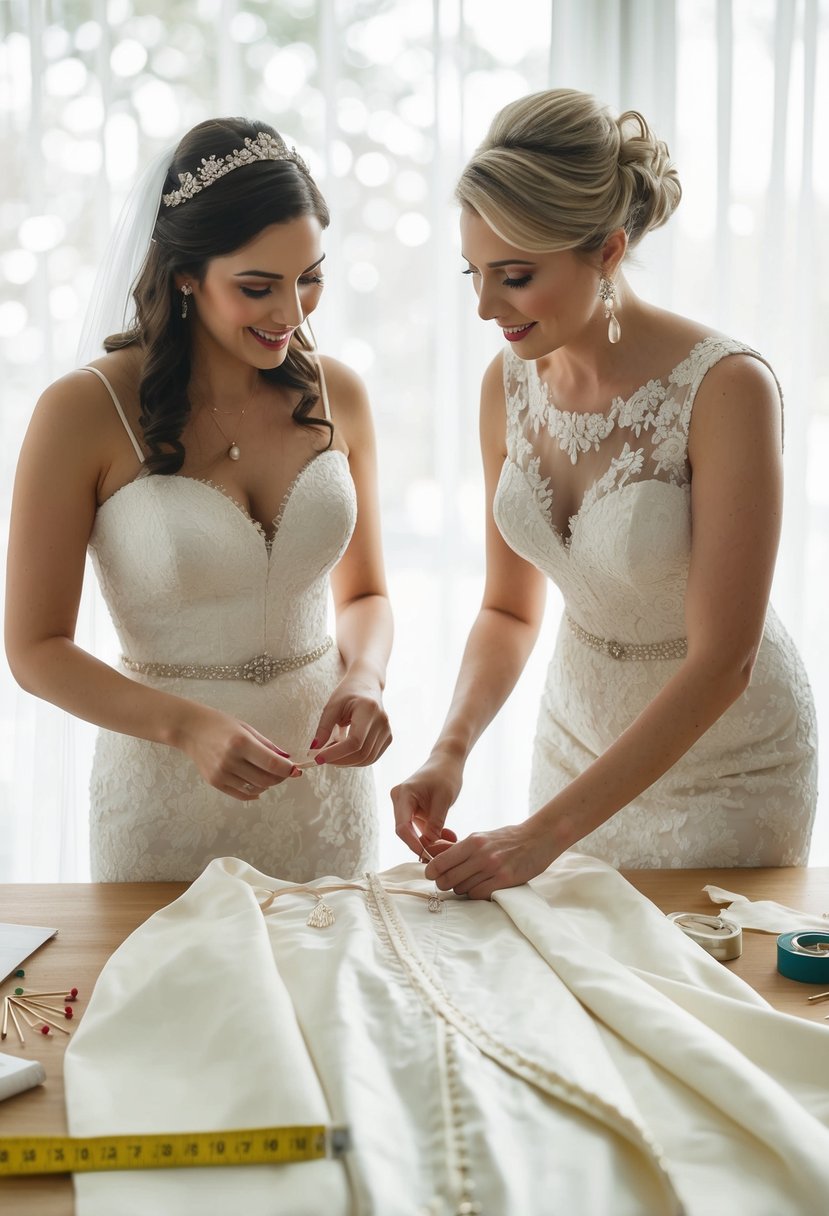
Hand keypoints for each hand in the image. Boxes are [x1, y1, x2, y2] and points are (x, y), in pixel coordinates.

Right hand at [176, 704, 299, 799]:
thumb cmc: (220, 725)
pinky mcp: (215, 782)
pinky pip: (241, 794)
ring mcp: (222, 773)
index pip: (271, 763)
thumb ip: (267, 745)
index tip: (296, 770)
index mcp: (241, 743)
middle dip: (280, 777)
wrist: (190, 730)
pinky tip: (259, 787)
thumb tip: (286, 759)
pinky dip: (254, 792)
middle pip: (266, 779)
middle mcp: (231, 760)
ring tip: (269, 775)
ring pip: (256, 788)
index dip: (287, 769)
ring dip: (268, 784)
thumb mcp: (246, 728)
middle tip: (285, 772)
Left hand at [308, 676, 391, 766]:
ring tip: (332, 752)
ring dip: (346, 762)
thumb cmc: (348, 693)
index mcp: (368, 709)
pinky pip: (371, 758)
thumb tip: (314, 749)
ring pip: (366, 759)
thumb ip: (323, 728)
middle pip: (361, 753)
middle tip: (321, 756)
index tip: (318, 758)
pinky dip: (355, 760)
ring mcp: (387, 731)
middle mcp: (382, 721)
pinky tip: (343, 752)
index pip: (354, 741)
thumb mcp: (332, 706)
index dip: (335, 753)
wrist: (367, 684)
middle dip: (338, 760)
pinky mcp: (388, 738)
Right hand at [391, 752, 463, 857]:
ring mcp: (404, 805)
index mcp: (403, 794)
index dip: (413, 844)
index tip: (428, 856)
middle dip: (422, 844)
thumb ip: (435, 824)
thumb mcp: (443, 800)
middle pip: (405, 831)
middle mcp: (399, 800)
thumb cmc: (446, 775)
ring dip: (429, 839)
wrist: (448, 760)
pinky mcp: (411, 809)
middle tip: (441, 853)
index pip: (402, 827)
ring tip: (450, 841)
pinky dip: (431, 833)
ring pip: (412, 831)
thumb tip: (429, 847)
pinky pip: (418, 827)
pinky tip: (448, 835)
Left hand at [424, 821, 559, 899]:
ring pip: (462, 890)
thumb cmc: (506, 839)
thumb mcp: (480, 837)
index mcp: (472, 841)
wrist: (537, 838)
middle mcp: (480, 855)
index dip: (432, 872)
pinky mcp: (505, 881)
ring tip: (471, 882)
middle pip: (448, 879)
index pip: (441, 862)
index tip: (432, 875)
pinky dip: (476, 894)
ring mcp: (493, 869)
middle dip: (445, 884)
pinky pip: (479, 895)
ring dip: (463, 889)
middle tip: (449, 882)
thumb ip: (457, 847)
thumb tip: (431, 851)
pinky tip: (482, 887)